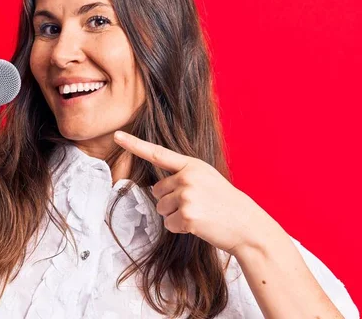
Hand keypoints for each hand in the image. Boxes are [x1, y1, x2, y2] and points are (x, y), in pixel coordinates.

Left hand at [113, 130, 269, 255]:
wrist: (248, 226)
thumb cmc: (226, 204)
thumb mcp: (206, 180)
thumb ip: (182, 178)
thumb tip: (156, 190)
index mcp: (192, 165)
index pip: (158, 153)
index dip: (135, 144)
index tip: (117, 135)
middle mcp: (187, 177)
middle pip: (157, 192)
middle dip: (171, 202)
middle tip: (197, 206)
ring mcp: (187, 195)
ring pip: (162, 209)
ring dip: (176, 216)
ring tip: (200, 215)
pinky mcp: (187, 215)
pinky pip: (169, 225)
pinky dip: (181, 229)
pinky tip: (199, 225)